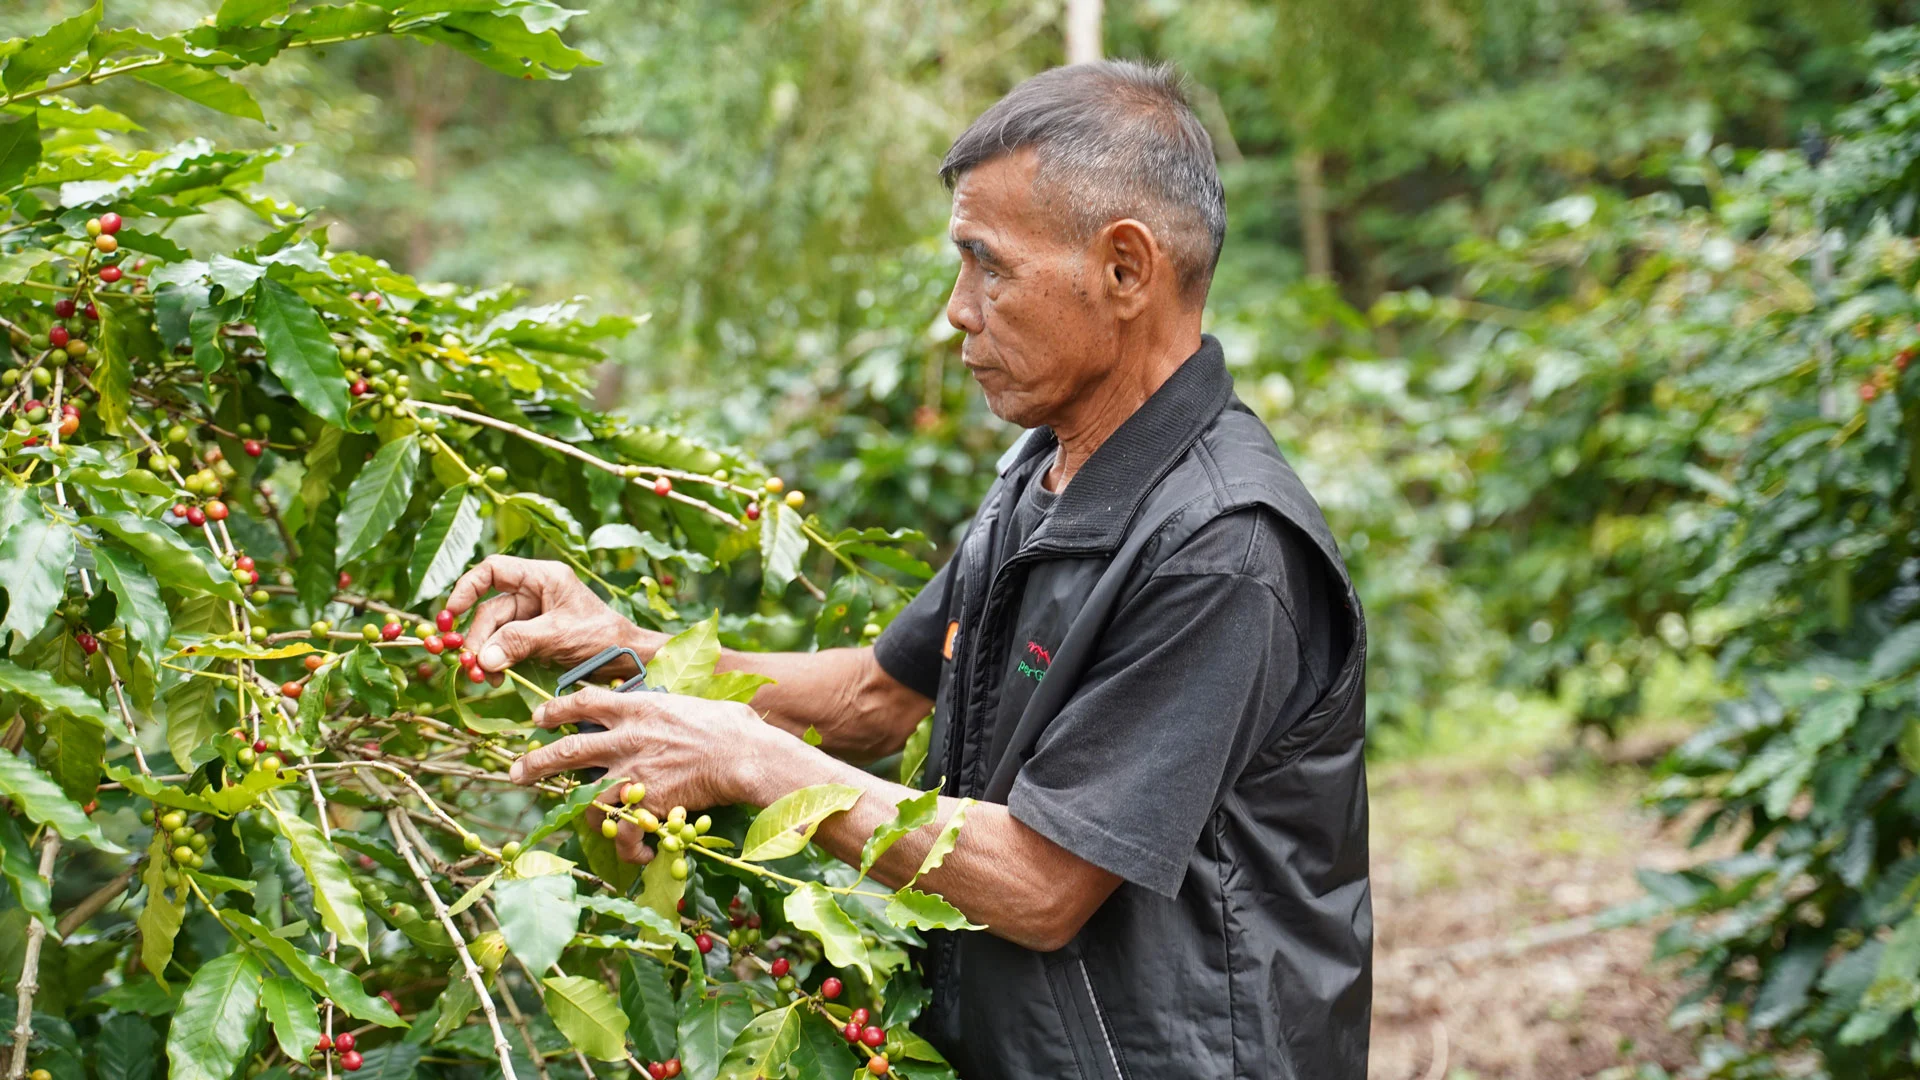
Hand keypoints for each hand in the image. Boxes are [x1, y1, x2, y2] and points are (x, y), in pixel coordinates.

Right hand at [446, 555, 661, 677]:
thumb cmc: (603, 637)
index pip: (494, 571)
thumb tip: (484, 657)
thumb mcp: (560, 635)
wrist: (628, 660)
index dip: (468, 588)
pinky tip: (497, 678)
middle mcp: (535, 593)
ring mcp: (534, 617)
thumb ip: (520, 642)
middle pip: (491, 610)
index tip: (451, 613)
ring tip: (486, 677)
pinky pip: (507, 647)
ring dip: (487, 655)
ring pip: (496, 633)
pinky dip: (499, 662)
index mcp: (543, 578)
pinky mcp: (535, 639)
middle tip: (474, 666)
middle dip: (480, 638)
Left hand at [510, 687, 772, 862]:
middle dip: (537, 761)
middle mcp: (626, 737)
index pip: (585, 701)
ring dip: (566, 806)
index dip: (556, 708)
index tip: (540, 716)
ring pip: (583, 792)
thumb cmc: (734, 727)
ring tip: (559, 818)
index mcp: (638, 707)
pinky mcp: (646, 802)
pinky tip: (639, 854)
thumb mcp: (696, 704)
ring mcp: (633, 770)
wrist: (744, 755)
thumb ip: (676, 708)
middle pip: (568, 747)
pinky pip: (622, 831)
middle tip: (516, 771)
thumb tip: (684, 707)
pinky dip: (628, 847)